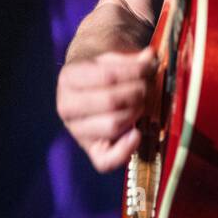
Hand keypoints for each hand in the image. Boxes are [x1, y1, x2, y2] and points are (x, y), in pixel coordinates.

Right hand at [56, 47, 157, 172]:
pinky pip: (106, 161)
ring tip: (144, 101)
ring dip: (137, 112)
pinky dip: (125, 150)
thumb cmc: (107, 68)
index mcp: (69, 77)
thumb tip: (150, 58)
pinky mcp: (91, 150)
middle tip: (148, 86)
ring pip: (113, 125)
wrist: (93, 84)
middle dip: (138, 92)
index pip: (107, 76)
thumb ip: (133, 58)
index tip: (149, 67)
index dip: (135, 72)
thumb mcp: (115, 56)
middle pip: (111, 101)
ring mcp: (77, 131)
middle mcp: (66, 106)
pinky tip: (137, 134)